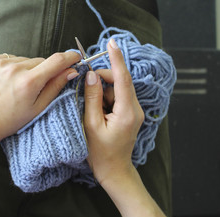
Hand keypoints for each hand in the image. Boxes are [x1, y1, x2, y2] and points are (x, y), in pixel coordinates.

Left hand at [0, 51, 79, 160]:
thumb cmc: (8, 120)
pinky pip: (10, 58)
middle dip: (44, 71)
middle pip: (41, 61)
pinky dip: (13, 67)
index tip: (76, 57)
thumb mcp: (37, 108)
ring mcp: (0, 62)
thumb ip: (55, 87)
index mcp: (29, 82)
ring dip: (27, 69)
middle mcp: (14, 68)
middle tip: (37, 87)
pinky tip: (7, 82)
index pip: (56, 60)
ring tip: (18, 87)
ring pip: (26, 60)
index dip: (70, 57)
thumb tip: (71, 71)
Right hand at [83, 39, 143, 185]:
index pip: (123, 79)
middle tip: (84, 85)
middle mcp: (135, 109)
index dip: (116, 59)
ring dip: (101, 93)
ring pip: (116, 90)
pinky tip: (97, 112)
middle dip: (101, 80)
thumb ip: (91, 98)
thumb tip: (91, 75)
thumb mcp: (91, 124)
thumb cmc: (101, 153)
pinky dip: (105, 99)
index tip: (111, 43)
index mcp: (127, 112)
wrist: (114, 171)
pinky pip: (117, 98)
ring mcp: (134, 111)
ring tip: (91, 111)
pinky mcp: (130, 113)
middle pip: (119, 82)